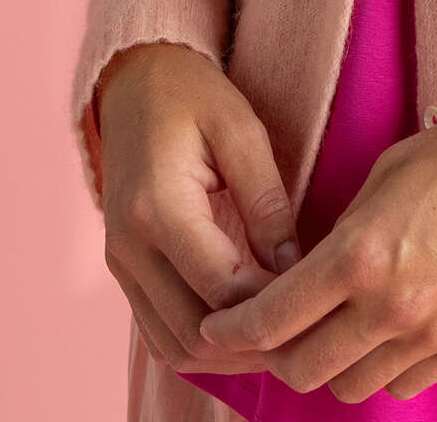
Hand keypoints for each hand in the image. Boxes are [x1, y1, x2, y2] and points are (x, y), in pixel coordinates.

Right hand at [96, 41, 305, 376]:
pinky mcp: (125, 271)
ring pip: (172, 344)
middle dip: (251, 342)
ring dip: (225, 353)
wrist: (136, 83)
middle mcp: (129, 247)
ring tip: (282, 337)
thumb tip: (293, 267)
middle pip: (192, 330)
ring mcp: (121, 264)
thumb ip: (266, 200)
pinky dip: (201, 342)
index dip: (270, 304)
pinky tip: (246, 329)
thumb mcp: (241, 131)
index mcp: (158, 207)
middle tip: (306, 332)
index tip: (315, 297)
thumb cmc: (194, 97)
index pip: (220, 286)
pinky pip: (160, 330)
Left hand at [193, 87, 436, 399]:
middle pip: (302, 369)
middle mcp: (390, 306)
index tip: (215, 330)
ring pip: (350, 386)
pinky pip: (402, 384)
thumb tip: (316, 270)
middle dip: (275, 356)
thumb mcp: (389, 172)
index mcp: (361, 255)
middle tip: (270, 332)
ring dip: (330, 365)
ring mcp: (431, 333)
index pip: (271, 319)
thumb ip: (344, 231)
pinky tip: (383, 334)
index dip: (231, 332)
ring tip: (332, 330)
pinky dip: (381, 369)